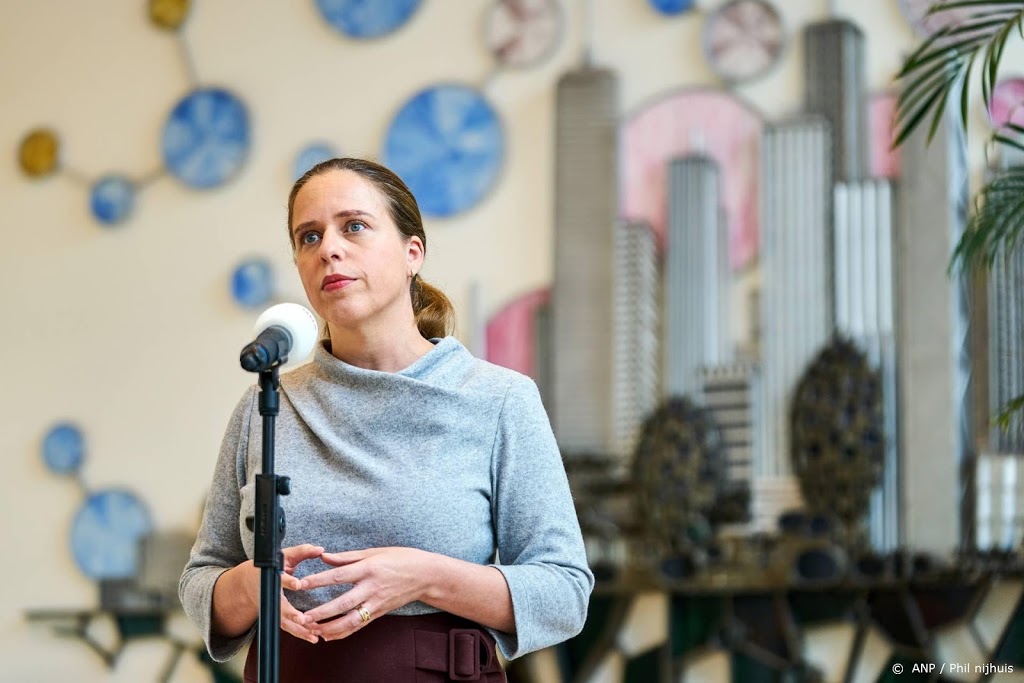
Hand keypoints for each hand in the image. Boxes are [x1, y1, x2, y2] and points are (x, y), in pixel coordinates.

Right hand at [276, 544, 324, 643]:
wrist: (249, 583)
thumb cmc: (272, 566)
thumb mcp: (285, 555)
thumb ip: (302, 551)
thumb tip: (321, 549)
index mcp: (272, 578)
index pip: (280, 579)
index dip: (288, 581)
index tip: (298, 584)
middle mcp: (271, 595)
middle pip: (280, 606)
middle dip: (291, 613)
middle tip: (302, 619)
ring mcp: (272, 608)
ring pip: (284, 621)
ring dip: (298, 629)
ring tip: (314, 634)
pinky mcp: (276, 617)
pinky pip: (288, 628)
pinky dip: (299, 633)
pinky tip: (313, 637)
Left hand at [296, 547, 432, 640]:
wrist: (425, 575)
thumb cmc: (402, 559)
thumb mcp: (375, 552)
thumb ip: (348, 557)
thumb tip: (325, 556)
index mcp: (369, 568)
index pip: (339, 575)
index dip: (319, 580)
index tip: (302, 584)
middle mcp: (371, 587)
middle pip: (343, 602)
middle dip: (322, 612)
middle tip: (304, 617)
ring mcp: (376, 602)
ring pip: (351, 619)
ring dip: (330, 627)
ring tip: (313, 630)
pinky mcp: (379, 612)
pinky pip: (359, 625)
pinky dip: (343, 632)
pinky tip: (329, 635)